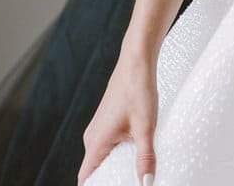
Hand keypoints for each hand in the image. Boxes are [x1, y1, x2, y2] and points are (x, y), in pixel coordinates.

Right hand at [77, 48, 158, 185]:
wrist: (137, 61)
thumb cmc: (138, 89)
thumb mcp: (146, 127)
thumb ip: (145, 157)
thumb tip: (147, 183)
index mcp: (96, 142)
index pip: (86, 180)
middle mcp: (92, 137)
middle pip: (95, 171)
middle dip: (110, 180)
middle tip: (130, 181)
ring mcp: (98, 129)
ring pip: (103, 157)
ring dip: (116, 166)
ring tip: (134, 171)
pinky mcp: (106, 121)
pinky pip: (107, 145)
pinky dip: (118, 153)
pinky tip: (135, 152)